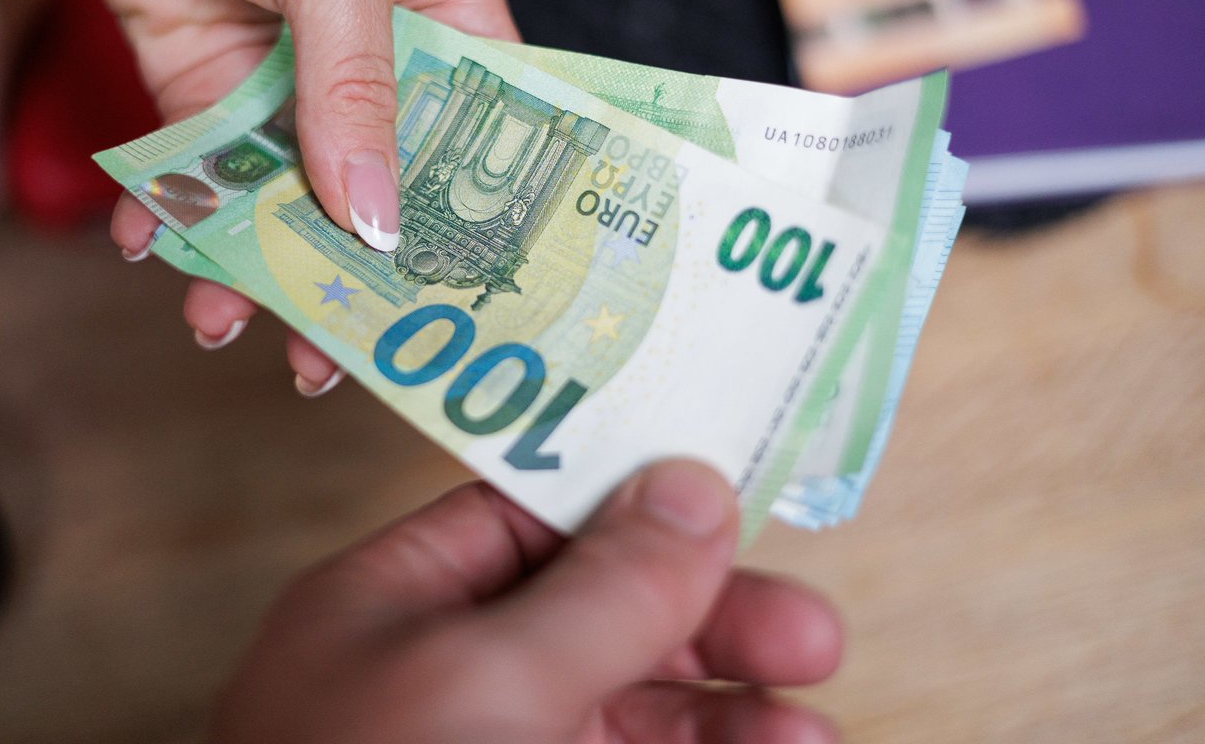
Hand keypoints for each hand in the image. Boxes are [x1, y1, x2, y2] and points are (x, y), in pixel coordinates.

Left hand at [0, 0, 510, 387]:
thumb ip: (354, 85)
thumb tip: (375, 215)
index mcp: (442, 23)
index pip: (488, 139)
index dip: (483, 226)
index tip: (467, 309)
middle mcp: (373, 70)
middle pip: (384, 195)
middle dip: (355, 278)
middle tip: (330, 356)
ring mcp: (290, 92)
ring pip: (290, 204)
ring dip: (257, 269)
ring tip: (225, 321)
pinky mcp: (213, 99)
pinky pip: (206, 179)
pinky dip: (177, 218)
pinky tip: (153, 244)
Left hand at [212, 460, 841, 743]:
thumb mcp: (494, 681)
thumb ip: (602, 586)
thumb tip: (688, 485)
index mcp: (391, 609)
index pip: (526, 519)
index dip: (635, 506)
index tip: (737, 510)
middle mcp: (440, 680)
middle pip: (599, 618)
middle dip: (711, 628)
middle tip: (813, 642)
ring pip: (629, 714)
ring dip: (727, 718)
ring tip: (813, 738)